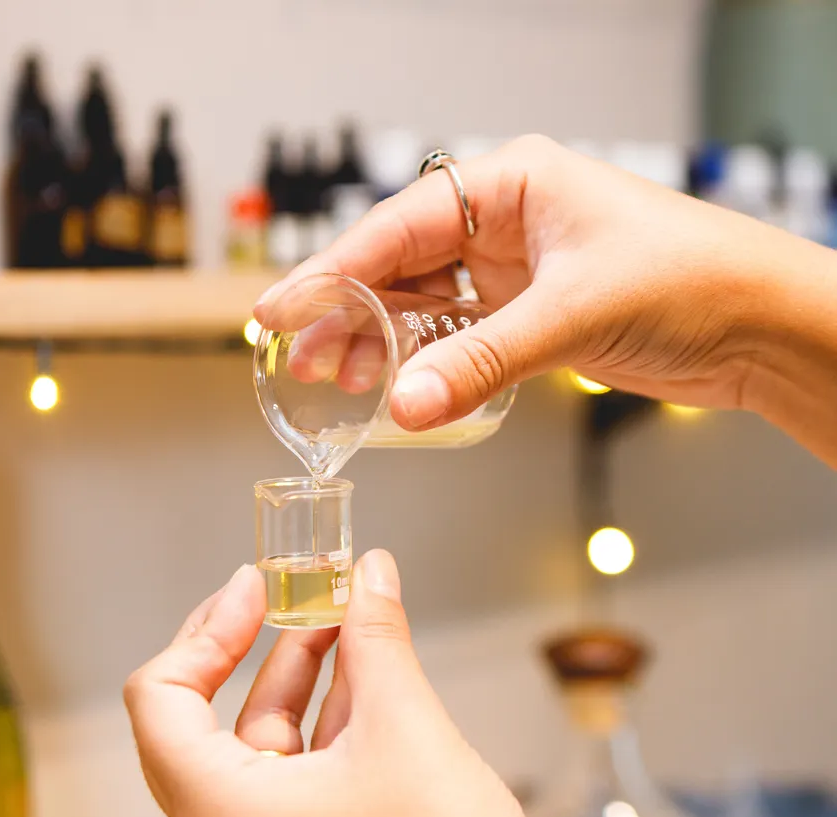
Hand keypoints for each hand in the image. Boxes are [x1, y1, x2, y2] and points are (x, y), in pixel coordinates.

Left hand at [125, 550, 551, 816]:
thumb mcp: (407, 727)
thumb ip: (377, 638)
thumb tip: (369, 572)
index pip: (159, 701)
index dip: (205, 631)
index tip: (251, 588)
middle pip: (205, 720)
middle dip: (254, 647)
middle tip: (283, 592)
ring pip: (258, 743)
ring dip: (299, 674)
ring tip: (339, 618)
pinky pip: (291, 773)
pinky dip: (321, 717)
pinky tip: (358, 670)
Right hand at [257, 135, 836, 466]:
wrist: (761, 327)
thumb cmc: (693, 282)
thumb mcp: (575, 314)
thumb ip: (482, 361)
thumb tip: (402, 405)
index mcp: (513, 184)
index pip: (401, 225)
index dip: (334, 269)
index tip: (282, 306)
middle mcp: (508, 222)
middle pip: (402, 265)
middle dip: (349, 312)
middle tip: (300, 355)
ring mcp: (518, 271)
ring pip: (426, 304)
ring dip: (383, 342)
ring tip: (338, 380)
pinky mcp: (532, 316)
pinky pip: (460, 336)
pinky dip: (428, 362)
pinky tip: (398, 386)